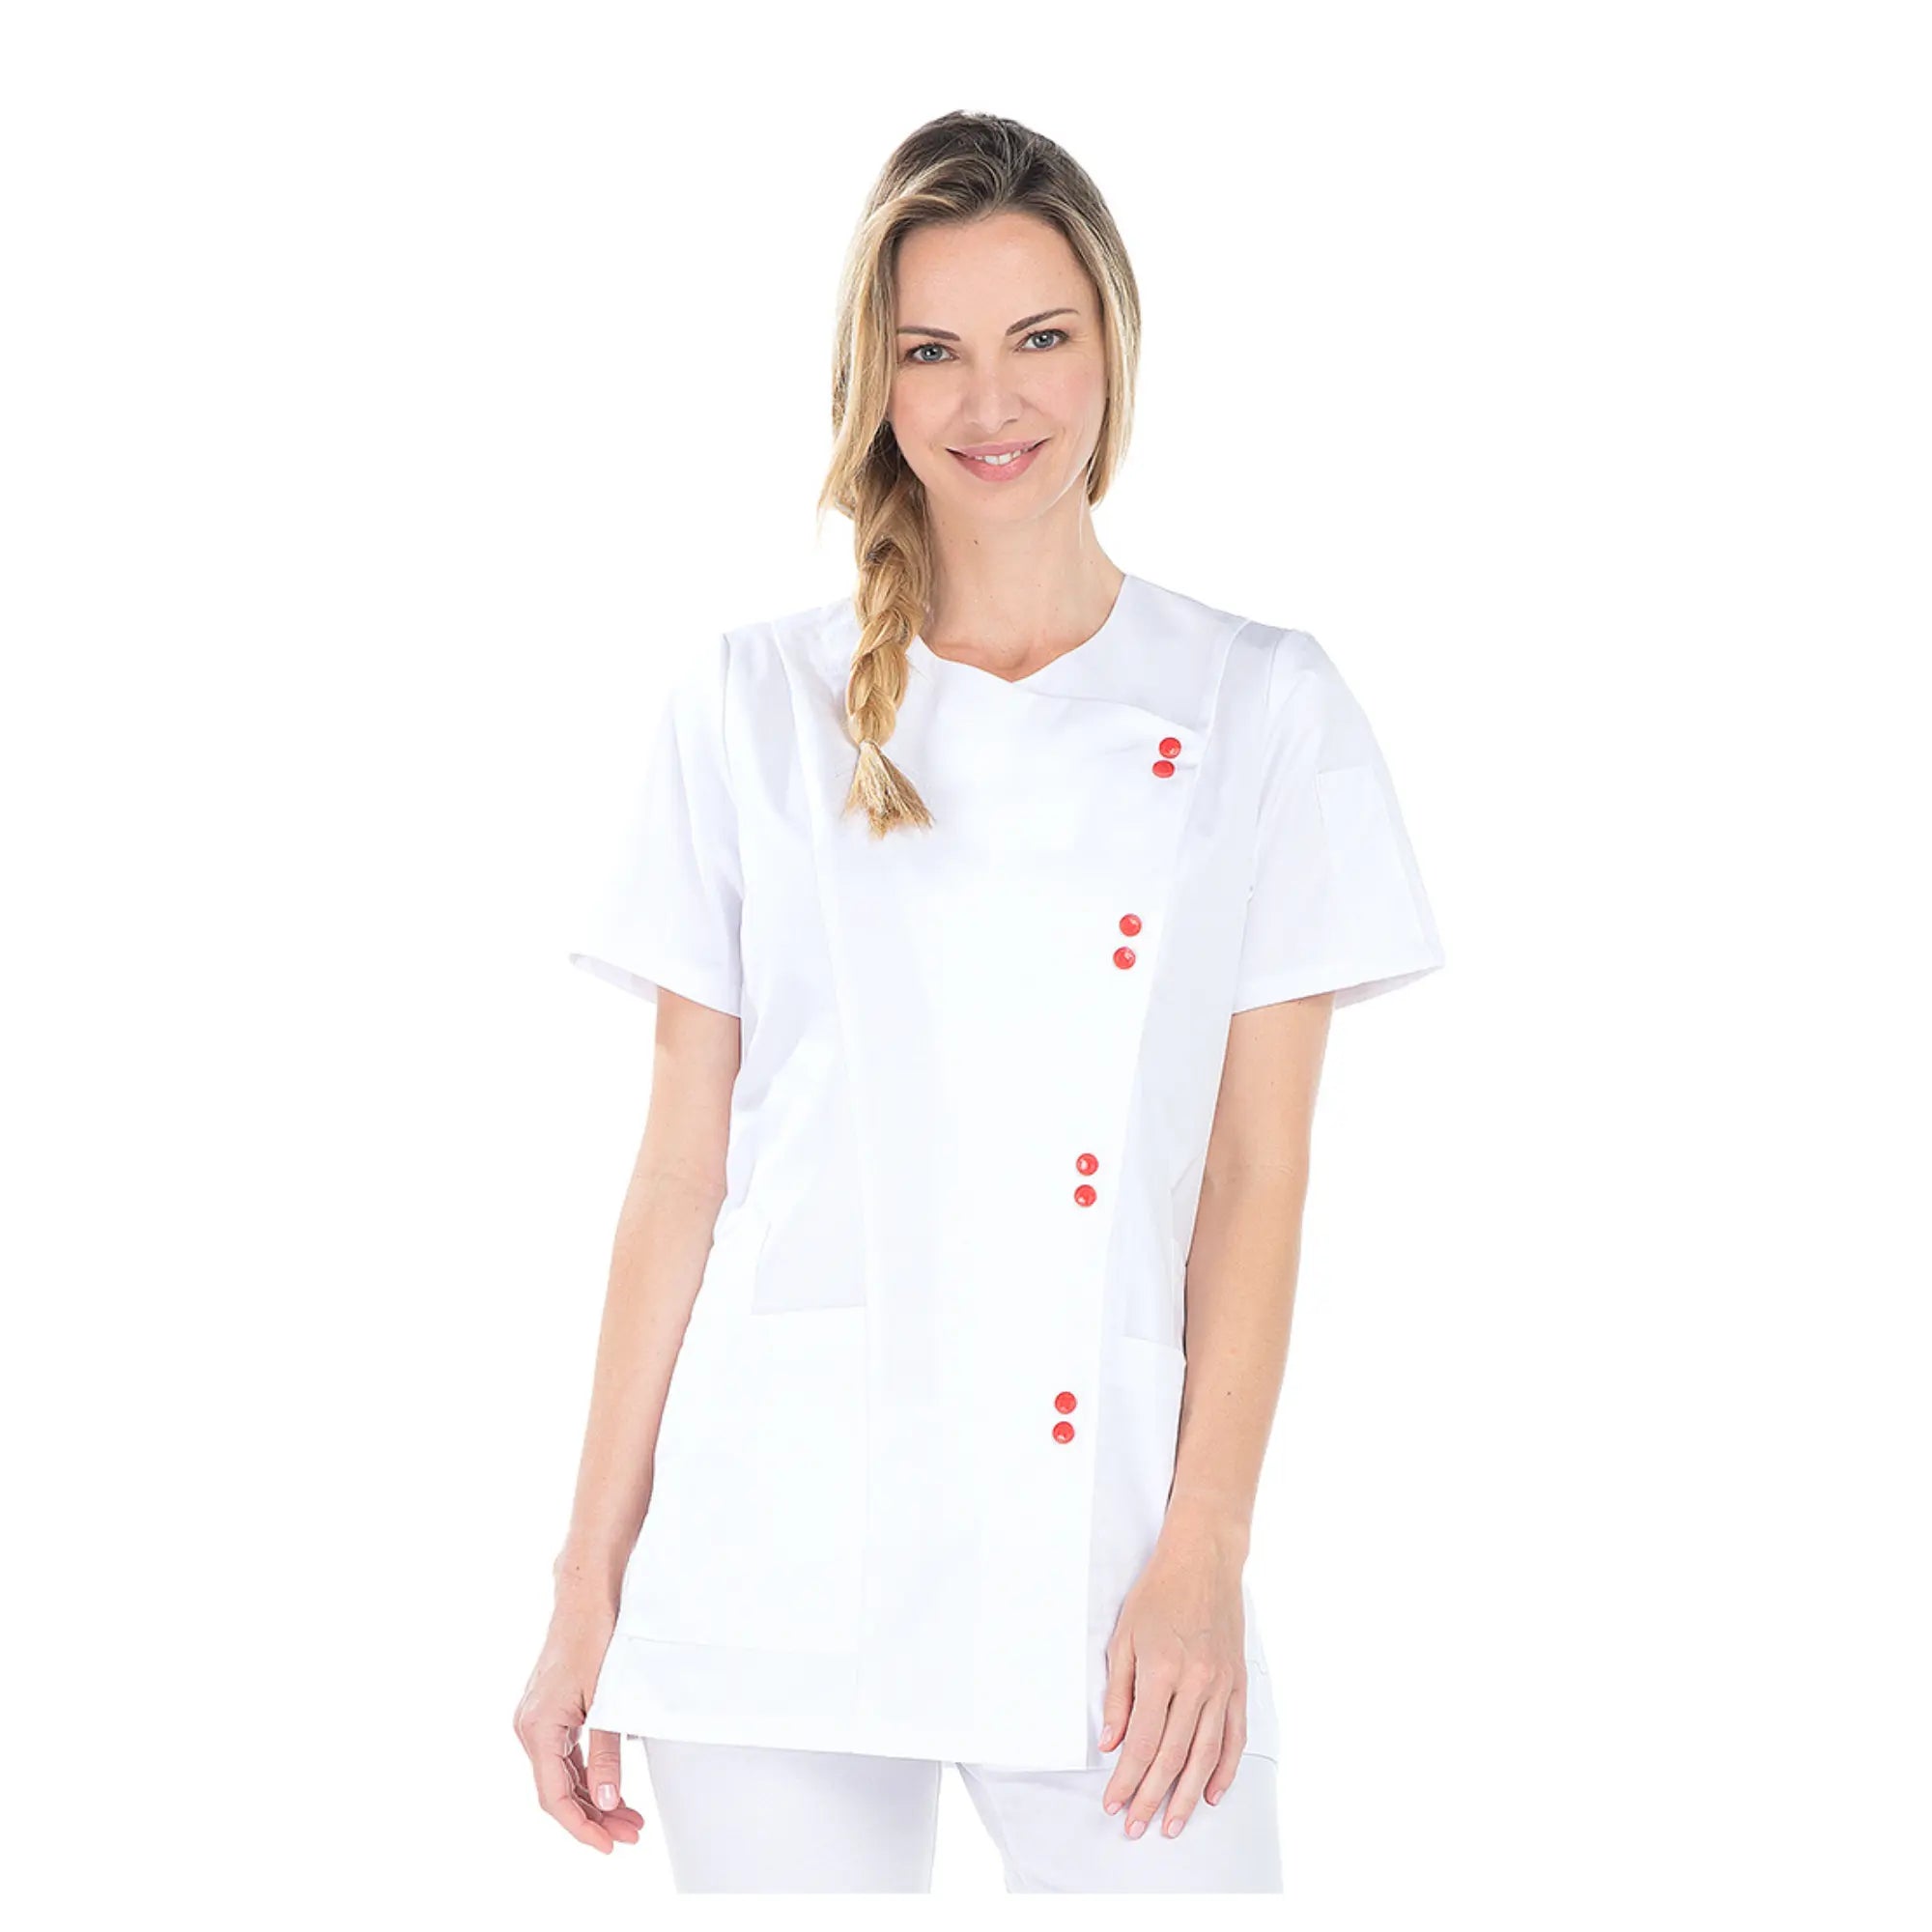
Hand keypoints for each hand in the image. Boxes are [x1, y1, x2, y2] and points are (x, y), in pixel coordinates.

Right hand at [512, 1605, 645, 1852]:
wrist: (586, 1595)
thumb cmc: (595, 1636)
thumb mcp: (607, 1699)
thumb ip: (606, 1753)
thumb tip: (607, 1799)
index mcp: (538, 1727)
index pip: (555, 1797)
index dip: (582, 1827)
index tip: (610, 1845)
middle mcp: (529, 1727)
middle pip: (558, 1791)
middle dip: (595, 1817)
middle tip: (632, 1832)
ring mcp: (536, 1720)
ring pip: (561, 1776)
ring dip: (593, 1799)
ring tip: (630, 1817)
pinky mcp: (548, 1713)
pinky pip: (563, 1757)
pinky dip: (587, 1775)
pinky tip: (611, 1788)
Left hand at [1098, 1521, 1250, 1837]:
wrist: (1203, 1561)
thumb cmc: (1157, 1595)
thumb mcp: (1123, 1637)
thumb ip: (1117, 1694)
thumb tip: (1111, 1743)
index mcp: (1161, 1671)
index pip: (1141, 1742)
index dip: (1127, 1779)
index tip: (1114, 1803)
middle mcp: (1196, 1683)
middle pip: (1172, 1756)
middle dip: (1151, 1797)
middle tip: (1136, 1827)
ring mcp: (1222, 1685)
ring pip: (1205, 1755)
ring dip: (1187, 1795)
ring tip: (1173, 1824)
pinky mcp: (1239, 1683)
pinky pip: (1234, 1736)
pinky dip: (1224, 1769)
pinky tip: (1210, 1793)